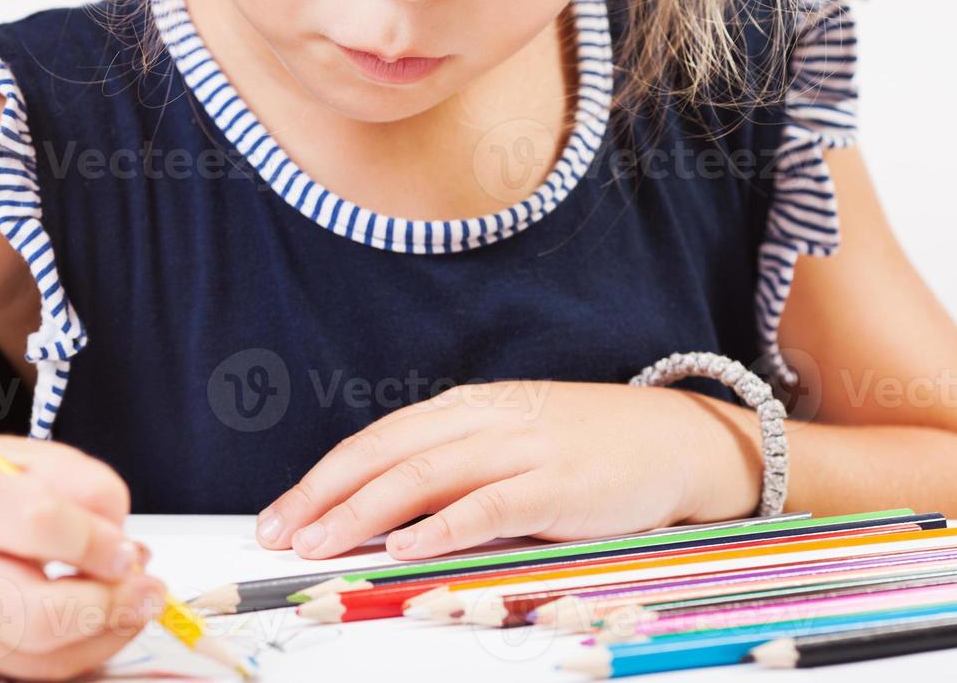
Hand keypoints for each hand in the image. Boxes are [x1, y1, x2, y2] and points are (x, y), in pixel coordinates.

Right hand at [0, 436, 163, 680]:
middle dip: (110, 606)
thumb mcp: (29, 457)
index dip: (96, 541)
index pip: (36, 524)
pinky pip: (38, 671)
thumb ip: (82, 482)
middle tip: (148, 587)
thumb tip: (121, 538)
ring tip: (138, 600)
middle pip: (37, 615)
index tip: (127, 548)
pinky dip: (87, 648)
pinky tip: (107, 618)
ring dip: (109, 632)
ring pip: (43, 658)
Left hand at [255, 381, 758, 559]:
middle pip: (386, 454)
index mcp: (465, 409)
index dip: (323, 478)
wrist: (676, 438)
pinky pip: (488, 506)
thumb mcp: (508, 442)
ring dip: (364, 512)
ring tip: (320, 542)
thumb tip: (382, 515)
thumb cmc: (585, 448)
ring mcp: (521, 449)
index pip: (377, 440)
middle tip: (281, 534)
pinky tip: (405, 547)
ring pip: (424, 475)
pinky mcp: (557, 485)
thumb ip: (453, 469)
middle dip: (326, 495)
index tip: (281, 514)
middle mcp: (484, 421)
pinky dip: (442, 527)